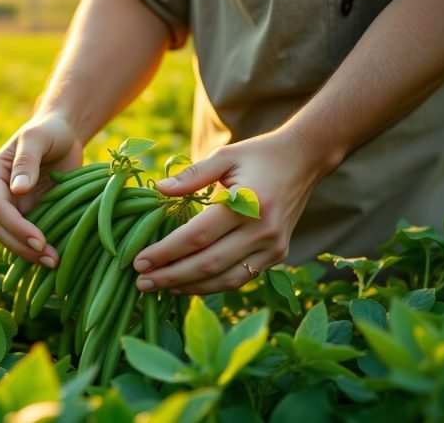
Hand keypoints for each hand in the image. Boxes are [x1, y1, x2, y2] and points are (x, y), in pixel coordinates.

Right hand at [0, 114, 82, 267]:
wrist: (63, 135)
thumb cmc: (48, 131)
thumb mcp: (37, 138)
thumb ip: (27, 161)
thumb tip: (18, 189)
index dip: (17, 227)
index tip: (40, 240)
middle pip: (1, 230)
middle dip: (23, 247)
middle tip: (51, 259)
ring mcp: (14, 208)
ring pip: (12, 239)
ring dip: (30, 254)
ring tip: (55, 263)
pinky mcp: (31, 215)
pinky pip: (29, 238)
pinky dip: (40, 250)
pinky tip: (58, 258)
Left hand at [132, 130, 329, 293]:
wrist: (305, 160)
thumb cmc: (259, 155)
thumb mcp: (225, 156)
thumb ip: (191, 176)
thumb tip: (158, 190)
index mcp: (248, 203)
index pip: (198, 236)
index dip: (166, 252)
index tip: (138, 260)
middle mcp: (263, 230)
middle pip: (209, 264)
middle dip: (171, 276)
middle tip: (141, 282)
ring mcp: (273, 247)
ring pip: (225, 279)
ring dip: (189, 287)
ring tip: (158, 287)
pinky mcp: (278, 255)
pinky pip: (240, 278)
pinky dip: (212, 286)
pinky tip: (186, 285)